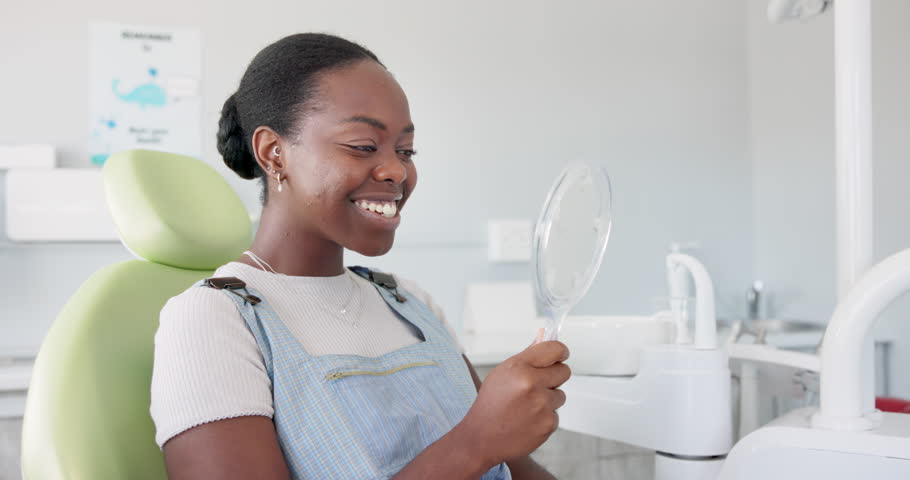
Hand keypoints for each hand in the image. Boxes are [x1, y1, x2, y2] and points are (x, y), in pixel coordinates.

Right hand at [457, 329, 570, 465]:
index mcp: (519, 367)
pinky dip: (544, 417)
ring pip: (560, 395)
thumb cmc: (490, 404)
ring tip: (527, 406)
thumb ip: (526, 357)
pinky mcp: (548, 424)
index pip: (554, 349)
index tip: (561, 355)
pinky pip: (556, 414)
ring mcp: (542, 405)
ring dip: (548, 399)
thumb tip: (543, 339)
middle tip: (538, 384)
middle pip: (564, 371)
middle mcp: (532, 384)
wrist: (482, 438)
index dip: (560, 352)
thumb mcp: (502, 373)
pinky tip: (527, 420)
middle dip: (554, 376)